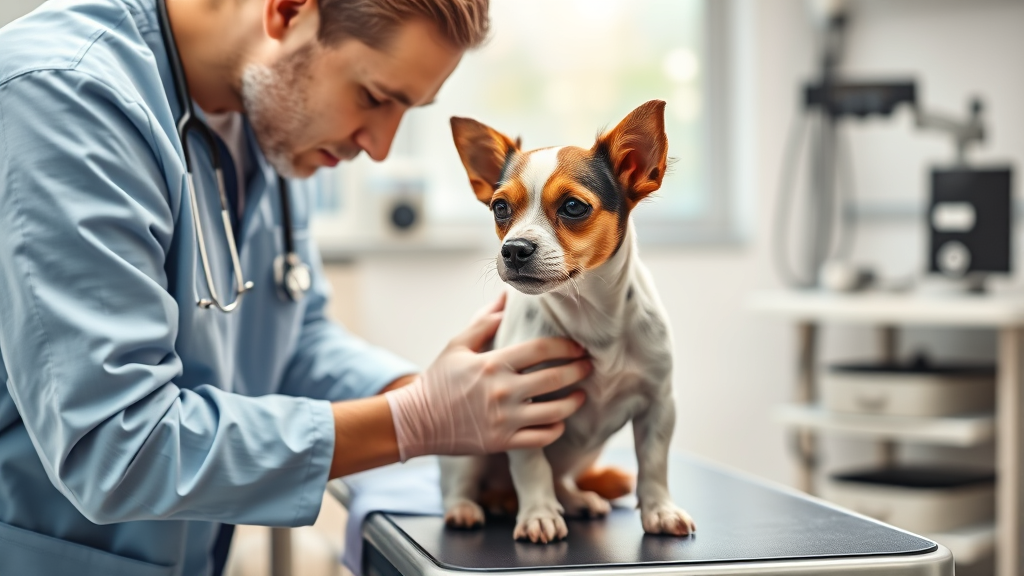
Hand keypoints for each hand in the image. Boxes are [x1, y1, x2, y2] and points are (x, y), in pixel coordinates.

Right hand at [385, 294, 589, 460]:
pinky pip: (541, 438)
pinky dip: (556, 429)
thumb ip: (485, 321)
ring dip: (574, 402)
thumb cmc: (438, 380)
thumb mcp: (457, 345)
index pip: (542, 348)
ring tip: (580, 396)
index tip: (578, 346)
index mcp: (493, 363)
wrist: (416, 422)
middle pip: (555, 378)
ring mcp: (504, 419)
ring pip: (554, 411)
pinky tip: (559, 421)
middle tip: (589, 367)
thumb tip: (506, 298)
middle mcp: (502, 391)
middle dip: (579, 371)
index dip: (567, 346)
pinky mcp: (503, 442)